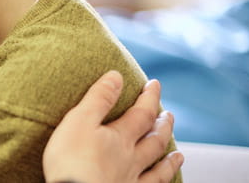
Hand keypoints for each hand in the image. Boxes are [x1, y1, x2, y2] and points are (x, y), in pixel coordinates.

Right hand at [42, 71, 182, 182]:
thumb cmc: (71, 161)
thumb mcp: (78, 121)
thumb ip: (98, 99)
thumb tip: (116, 76)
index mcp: (119, 138)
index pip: (141, 113)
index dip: (149, 97)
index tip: (154, 84)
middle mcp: (130, 159)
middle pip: (154, 140)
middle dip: (162, 125)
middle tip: (169, 115)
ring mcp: (130, 181)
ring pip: (157, 169)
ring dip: (169, 159)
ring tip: (178, 153)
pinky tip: (164, 182)